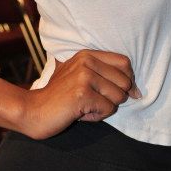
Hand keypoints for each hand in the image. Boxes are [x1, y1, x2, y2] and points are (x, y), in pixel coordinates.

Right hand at [20, 49, 141, 139]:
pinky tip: (80, 114)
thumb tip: (137, 92)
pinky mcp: (82, 94)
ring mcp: (84, 77)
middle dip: (116, 97)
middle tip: (95, 102)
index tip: (119, 92)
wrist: (32, 110)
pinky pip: (108, 109)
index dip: (128, 80)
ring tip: (86, 107)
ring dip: (105, 108)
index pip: (125, 62)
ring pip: (118, 96)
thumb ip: (105, 77)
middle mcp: (86, 62)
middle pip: (125, 81)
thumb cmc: (59, 98)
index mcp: (87, 54)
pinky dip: (97, 116)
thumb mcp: (79, 77)